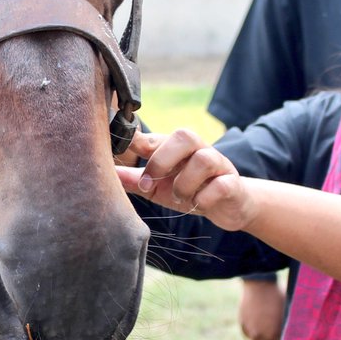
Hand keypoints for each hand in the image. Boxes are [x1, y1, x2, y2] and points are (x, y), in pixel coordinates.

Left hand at [116, 129, 255, 230]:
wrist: (229, 204)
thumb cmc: (190, 190)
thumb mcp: (158, 187)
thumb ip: (135, 180)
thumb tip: (108, 174)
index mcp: (177, 149)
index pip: (156, 137)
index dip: (137, 140)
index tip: (121, 147)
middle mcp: (198, 150)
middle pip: (184, 135)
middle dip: (162, 160)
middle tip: (151, 182)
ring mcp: (218, 165)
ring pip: (204, 159)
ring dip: (185, 183)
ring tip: (180, 197)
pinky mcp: (232, 184)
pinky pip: (222, 185)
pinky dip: (206, 197)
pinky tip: (198, 204)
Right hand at [238, 278, 286, 339]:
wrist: (259, 284)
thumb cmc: (278, 297)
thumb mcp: (288, 313)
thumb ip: (288, 328)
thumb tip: (294, 337)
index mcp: (273, 335)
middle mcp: (259, 336)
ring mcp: (249, 331)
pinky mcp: (242, 324)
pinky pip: (249, 334)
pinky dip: (255, 334)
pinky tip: (261, 329)